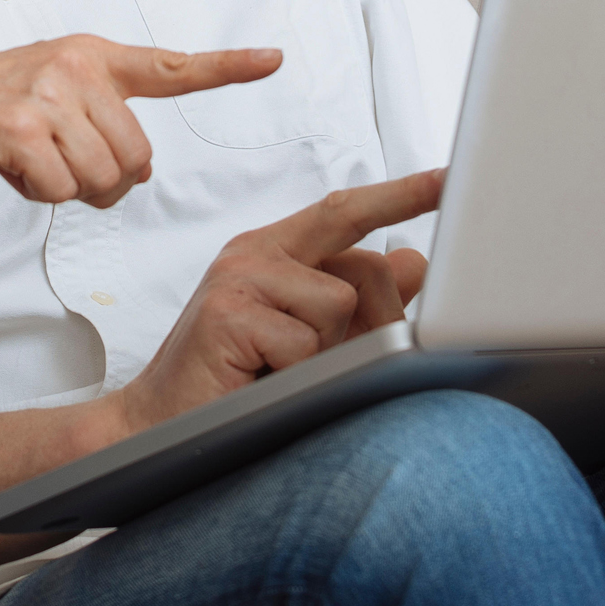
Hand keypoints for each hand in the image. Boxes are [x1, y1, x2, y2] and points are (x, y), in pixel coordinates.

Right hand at [0, 37, 284, 208]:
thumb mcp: (49, 89)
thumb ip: (100, 117)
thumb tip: (136, 173)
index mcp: (92, 56)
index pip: (171, 65)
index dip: (227, 67)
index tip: (274, 58)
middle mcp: (77, 67)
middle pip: (136, 160)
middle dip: (102, 182)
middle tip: (57, 165)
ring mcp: (48, 94)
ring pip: (102, 181)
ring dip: (67, 190)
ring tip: (28, 159)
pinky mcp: (21, 128)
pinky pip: (59, 191)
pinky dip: (35, 194)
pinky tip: (7, 166)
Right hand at [108, 170, 441, 433]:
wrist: (157, 425)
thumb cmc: (229, 380)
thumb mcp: (304, 334)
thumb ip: (356, 297)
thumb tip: (413, 260)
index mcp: (273, 251)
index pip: (345, 211)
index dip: (399, 195)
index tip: (446, 180)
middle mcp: (254, 253)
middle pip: (362, 270)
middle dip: (363, 325)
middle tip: (313, 362)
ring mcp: (238, 279)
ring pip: (338, 308)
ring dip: (321, 355)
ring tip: (274, 371)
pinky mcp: (228, 313)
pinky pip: (304, 344)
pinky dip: (291, 375)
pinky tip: (255, 379)